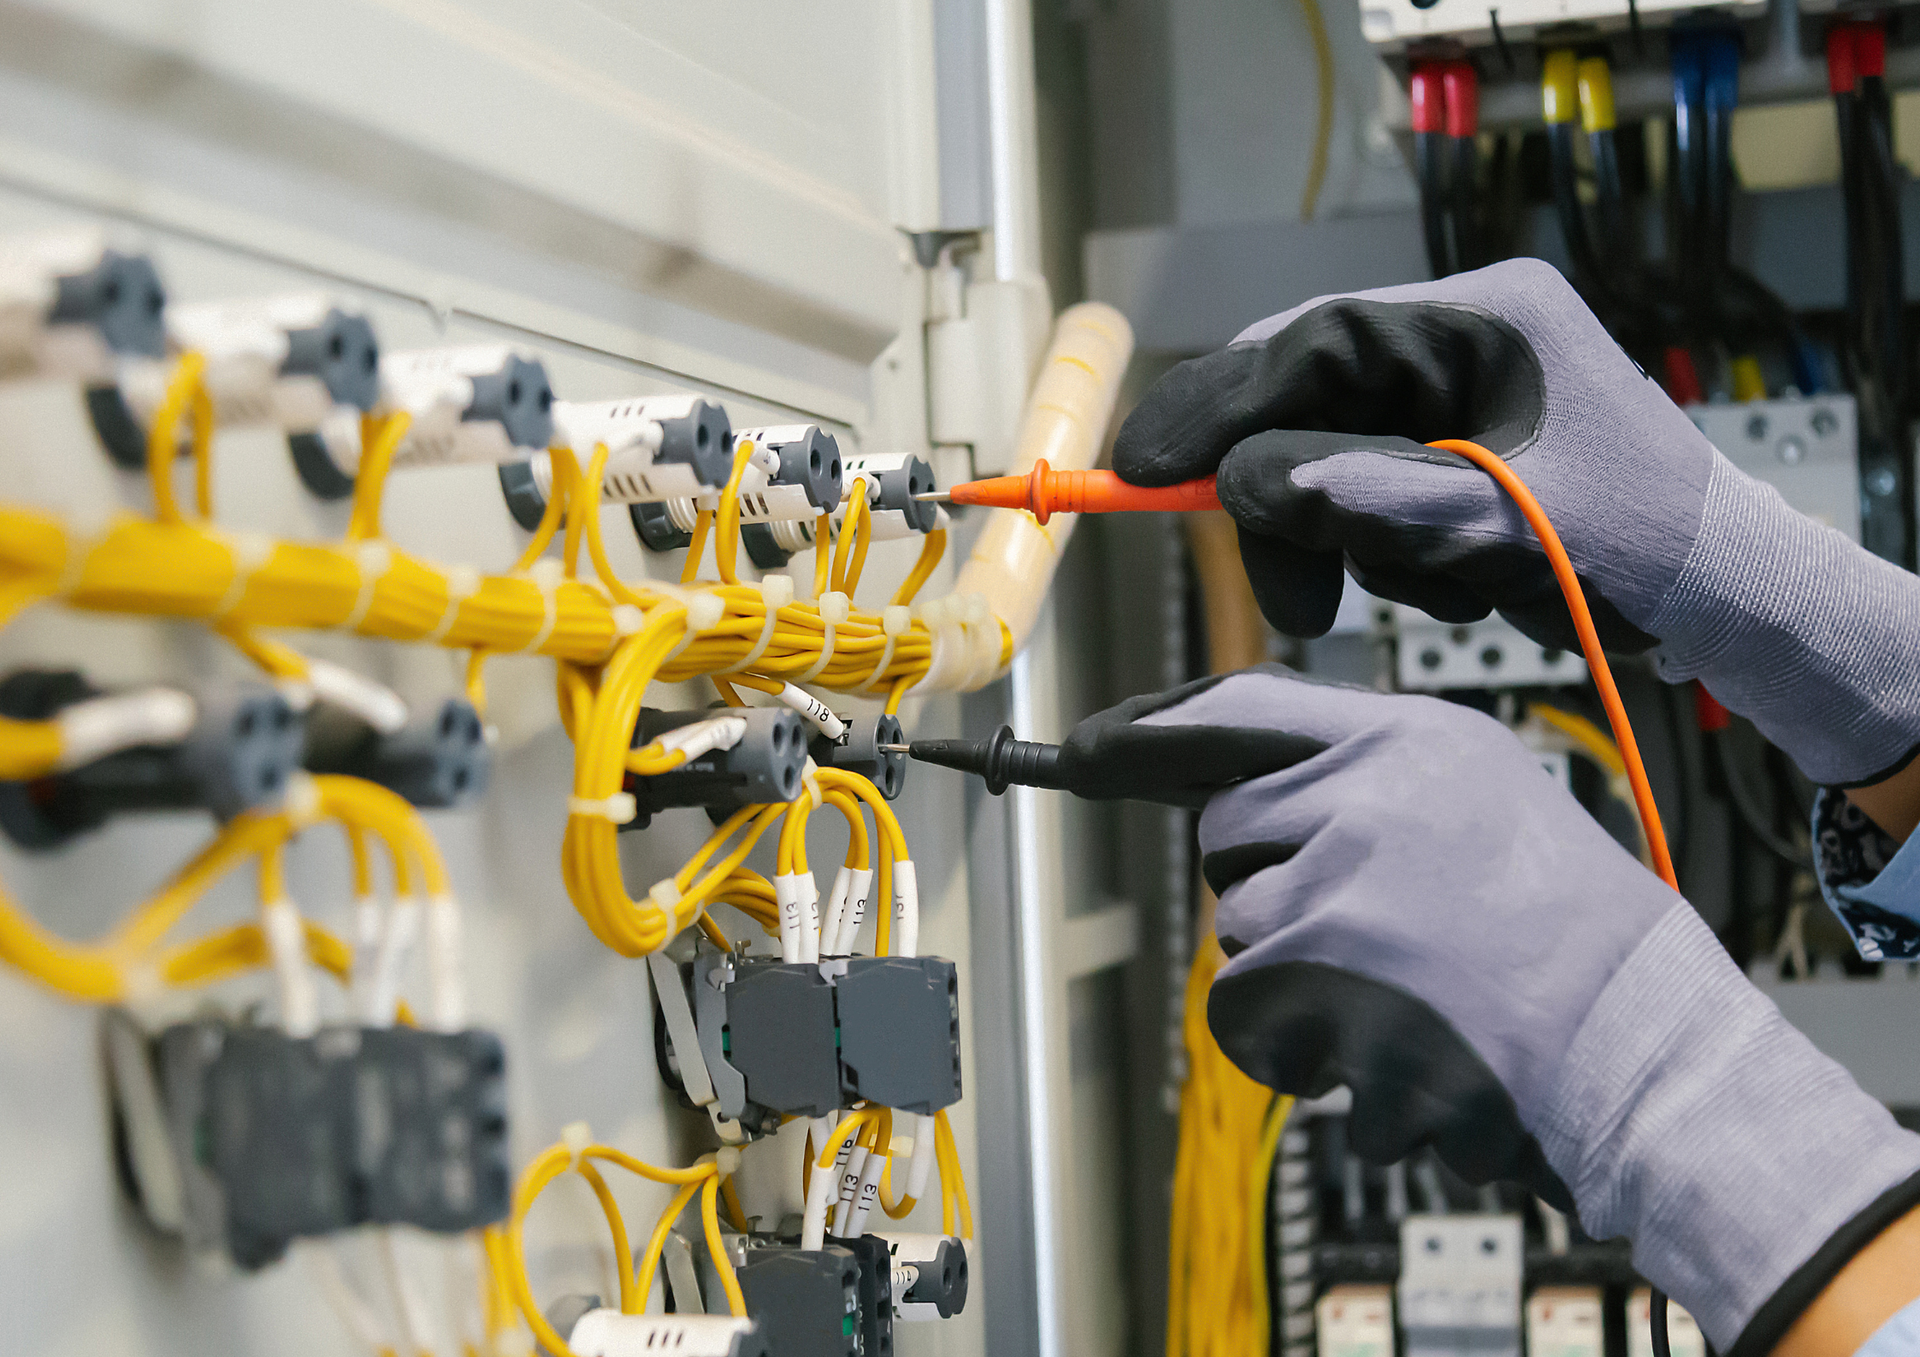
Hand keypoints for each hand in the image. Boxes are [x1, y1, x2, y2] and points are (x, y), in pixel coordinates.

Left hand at [1058, 666, 1919, 1354]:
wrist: (1635, 1045)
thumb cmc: (1566, 932)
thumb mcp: (1479, 796)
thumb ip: (1364, 774)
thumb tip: (1234, 788)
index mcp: (1412, 738)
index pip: (1244, 709)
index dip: (1155, 731)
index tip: (1091, 748)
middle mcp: (1367, 796)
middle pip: (1225, 835)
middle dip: (1271, 889)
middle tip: (1372, 929)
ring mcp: (1340, 887)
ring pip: (1233, 930)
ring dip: (1292, 976)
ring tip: (1400, 989)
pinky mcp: (1321, 985)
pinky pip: (1239, 1014)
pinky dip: (1289, 1044)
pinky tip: (1377, 1042)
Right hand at [1111, 259, 1919, 786]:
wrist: (1723, 595)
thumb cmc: (1643, 543)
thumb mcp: (1501, 519)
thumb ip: (1366, 495)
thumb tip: (1242, 484)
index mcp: (1481, 318)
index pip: (1311, 341)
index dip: (1217, 402)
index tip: (1141, 465)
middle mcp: (1456, 343)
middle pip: (1304, 403)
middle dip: (1289, 507)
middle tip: (1295, 605)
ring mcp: (1448, 400)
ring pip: (1324, 461)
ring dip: (1352, 546)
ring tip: (1444, 593)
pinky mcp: (1445, 457)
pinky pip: (1363, 499)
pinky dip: (1384, 556)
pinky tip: (1459, 583)